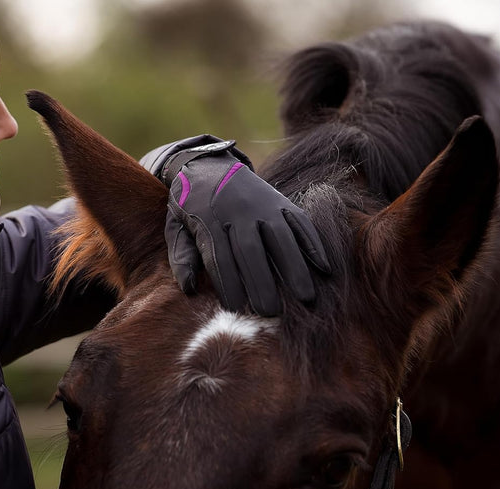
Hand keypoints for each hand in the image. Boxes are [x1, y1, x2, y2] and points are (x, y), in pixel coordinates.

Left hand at [141, 136, 329, 315]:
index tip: (234, 308)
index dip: (227, 282)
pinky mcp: (281, 201)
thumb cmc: (190, 206)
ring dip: (295, 267)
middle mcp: (237, 210)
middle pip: (251, 249)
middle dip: (261, 281)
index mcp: (208, 219)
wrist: (208, 165)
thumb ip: (182, 256)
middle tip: (270, 311)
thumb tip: (189, 289)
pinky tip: (324, 268)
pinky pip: (300, 222)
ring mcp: (262, 204)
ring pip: (280, 236)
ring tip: (306, 297)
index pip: (218, 255)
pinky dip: (314, 244)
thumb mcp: (175, 226)